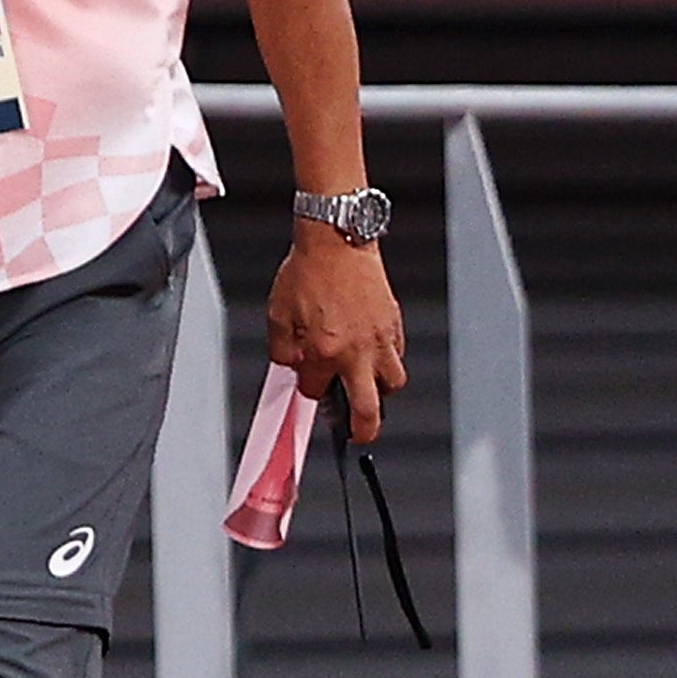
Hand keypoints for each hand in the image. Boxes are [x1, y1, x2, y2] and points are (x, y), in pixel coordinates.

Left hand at [268, 231, 405, 442]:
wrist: (337, 241)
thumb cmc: (308, 272)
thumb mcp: (277, 314)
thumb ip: (282, 348)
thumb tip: (291, 367)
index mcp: (322, 351)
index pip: (315, 392)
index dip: (309, 393)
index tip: (309, 392)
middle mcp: (355, 351)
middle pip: (368, 409)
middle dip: (363, 431)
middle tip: (358, 436)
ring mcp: (379, 340)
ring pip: (393, 384)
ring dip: (380, 393)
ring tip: (366, 388)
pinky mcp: (394, 325)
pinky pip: (398, 357)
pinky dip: (388, 363)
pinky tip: (373, 357)